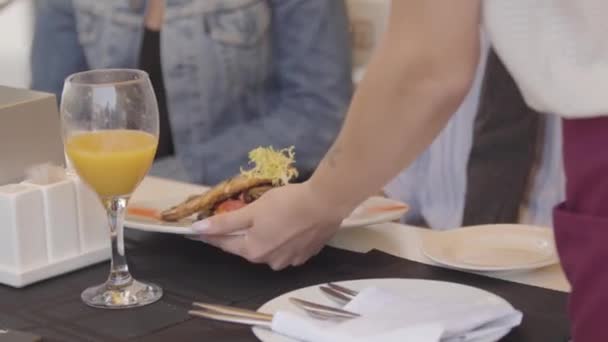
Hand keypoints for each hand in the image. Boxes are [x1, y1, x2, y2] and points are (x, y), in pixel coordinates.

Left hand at [192, 182, 348, 269]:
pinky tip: (289, 225)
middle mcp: (269, 261)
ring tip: (271, 218)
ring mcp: (289, 260)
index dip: (213, 233)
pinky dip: (284, 238)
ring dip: (265, 236)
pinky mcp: (305, 254)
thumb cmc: (286, 204)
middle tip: (243, 215)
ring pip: (269, 248)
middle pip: (248, 246)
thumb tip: (196, 230)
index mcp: (253, 251)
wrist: (324, 204)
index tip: (202, 226)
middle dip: (242, 233)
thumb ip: (225, 223)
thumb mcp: (252, 210)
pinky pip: (287, 248)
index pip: (225, 243)